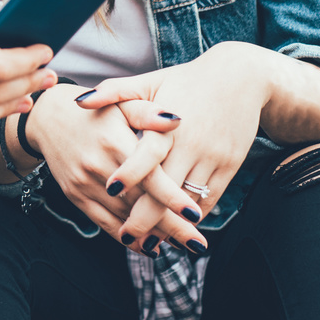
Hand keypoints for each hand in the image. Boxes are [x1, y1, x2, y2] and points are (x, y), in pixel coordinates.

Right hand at [24, 85, 200, 251]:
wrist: (48, 118)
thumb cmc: (95, 110)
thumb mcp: (121, 102)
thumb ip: (149, 113)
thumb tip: (177, 121)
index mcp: (114, 141)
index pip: (148, 176)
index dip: (172, 197)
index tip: (196, 214)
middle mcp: (98, 166)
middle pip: (140, 203)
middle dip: (171, 226)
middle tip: (197, 243)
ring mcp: (84, 183)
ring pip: (123, 216)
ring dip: (152, 234)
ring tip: (180, 244)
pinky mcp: (75, 195)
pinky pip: (103, 223)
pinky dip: (126, 237)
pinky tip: (147, 246)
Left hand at [78, 43, 275, 250]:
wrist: (240, 77)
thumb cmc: (187, 80)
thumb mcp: (151, 81)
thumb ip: (114, 92)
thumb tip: (79, 101)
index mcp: (168, 124)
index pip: (147, 155)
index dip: (129, 174)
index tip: (110, 191)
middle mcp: (192, 144)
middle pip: (166, 190)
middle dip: (146, 217)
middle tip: (126, 236)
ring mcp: (213, 157)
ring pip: (189, 201)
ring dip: (169, 225)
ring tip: (147, 241)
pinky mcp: (230, 166)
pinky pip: (210, 199)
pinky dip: (192, 217)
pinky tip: (175, 228)